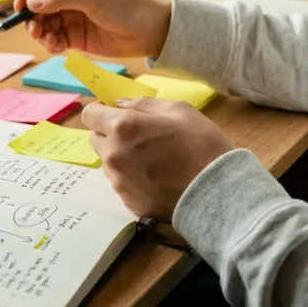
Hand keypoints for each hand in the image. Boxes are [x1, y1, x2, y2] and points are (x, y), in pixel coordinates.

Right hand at [13, 0, 170, 57]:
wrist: (150, 31)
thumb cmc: (126, 7)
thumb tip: (32, 3)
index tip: (19, 9)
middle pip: (35, 5)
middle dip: (32, 19)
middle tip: (36, 31)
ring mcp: (70, 17)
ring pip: (42, 25)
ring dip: (41, 34)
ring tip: (51, 42)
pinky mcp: (75, 36)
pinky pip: (53, 40)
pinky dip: (50, 44)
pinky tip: (58, 48)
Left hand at [82, 98, 233, 218]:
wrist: (218, 193)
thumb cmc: (202, 144)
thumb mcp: (179, 110)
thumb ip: (143, 104)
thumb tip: (120, 104)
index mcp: (122, 127)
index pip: (89, 114)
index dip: (101, 112)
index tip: (115, 114)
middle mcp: (113, 155)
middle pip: (95, 139)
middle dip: (109, 134)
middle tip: (137, 136)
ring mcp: (118, 182)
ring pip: (107, 162)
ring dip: (120, 157)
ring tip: (151, 159)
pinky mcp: (127, 202)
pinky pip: (120, 183)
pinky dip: (131, 178)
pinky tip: (156, 178)